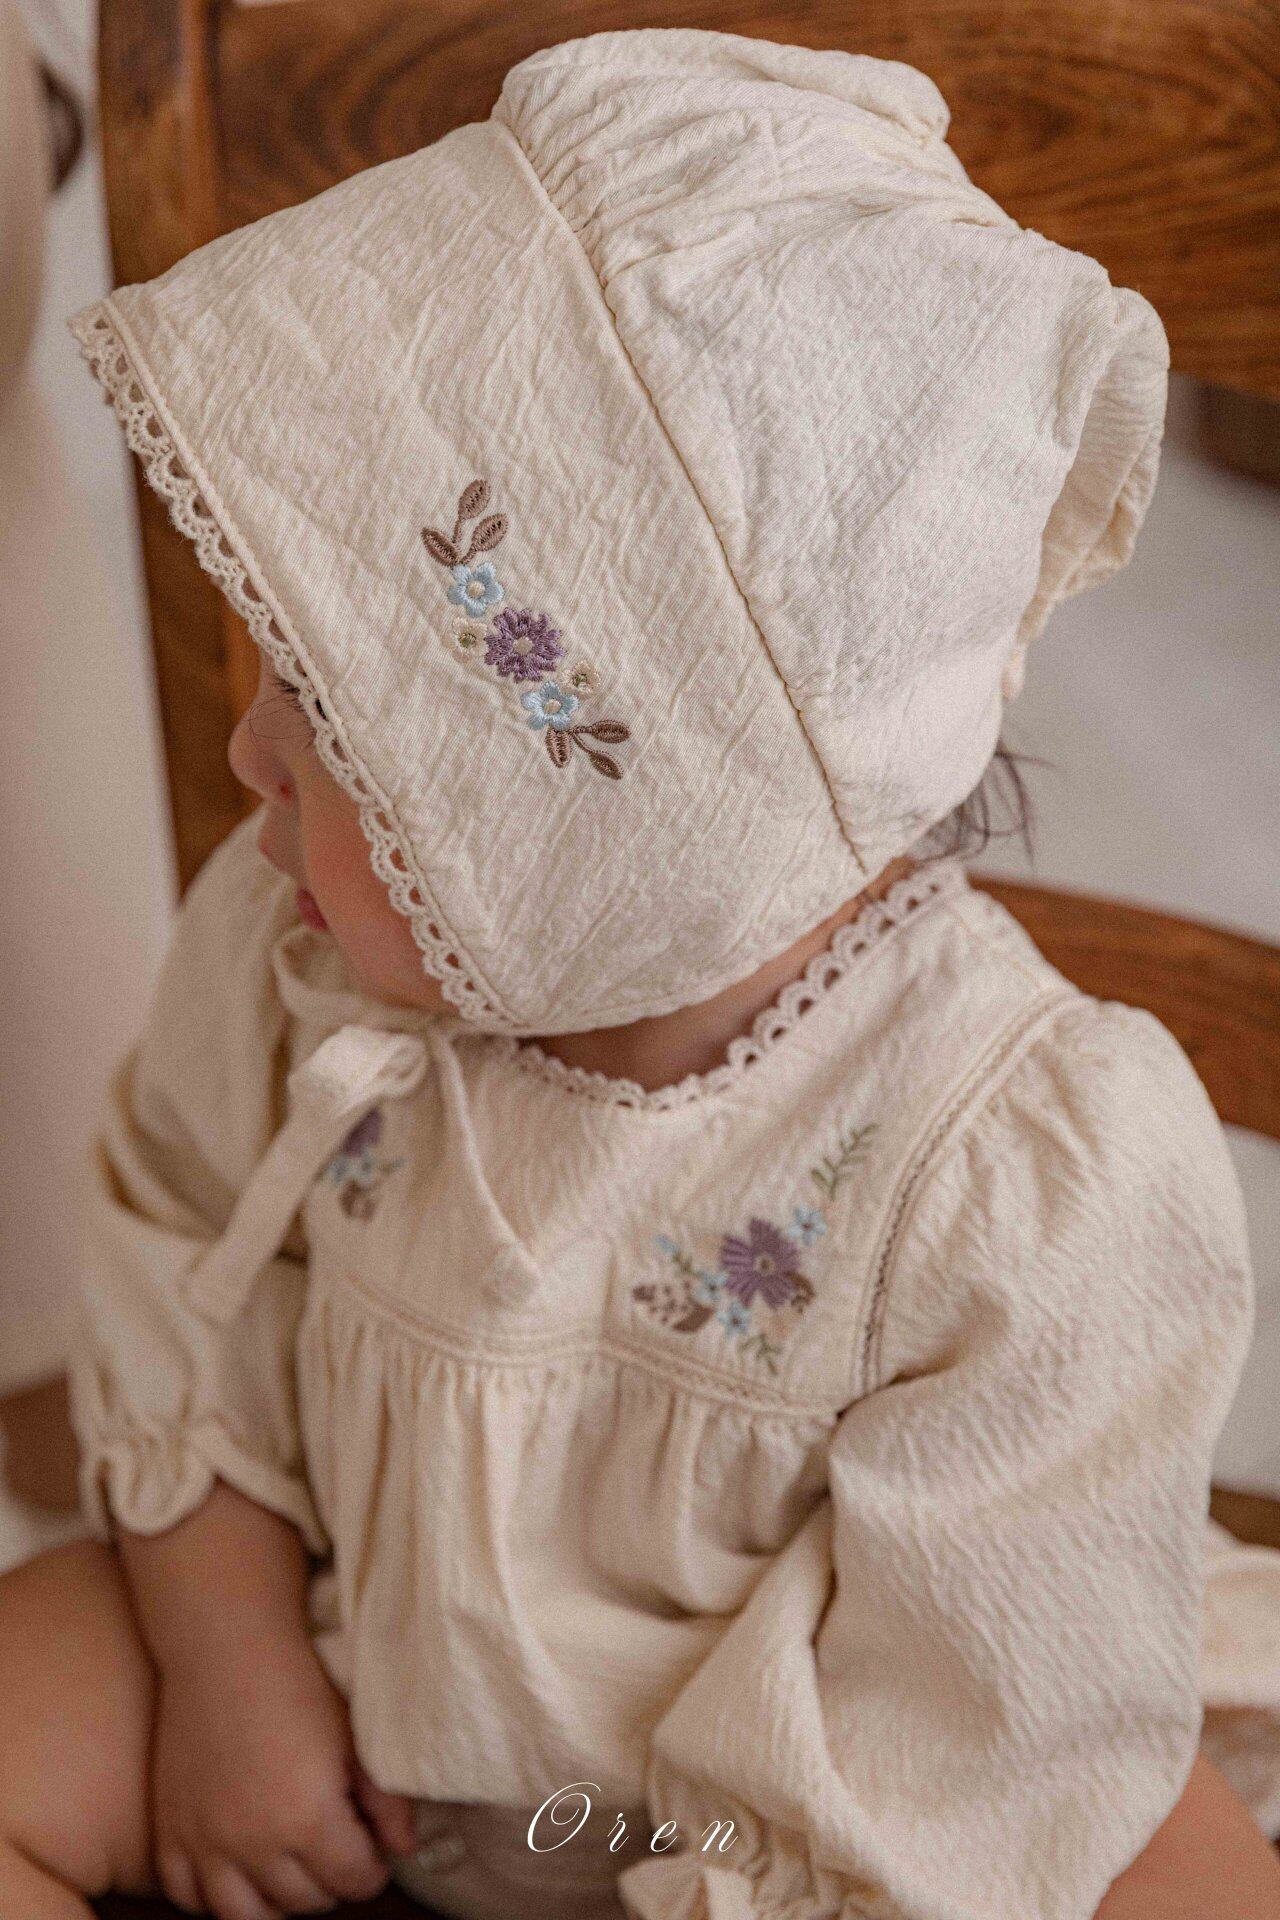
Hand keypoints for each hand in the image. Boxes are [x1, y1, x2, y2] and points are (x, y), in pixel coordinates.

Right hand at [150, 1630, 415, 1918]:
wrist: (227, 1650)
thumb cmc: (299, 1686)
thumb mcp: (357, 1737)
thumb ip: (388, 1801)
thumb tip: (403, 1850)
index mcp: (308, 1819)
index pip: (354, 1882)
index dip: (371, 1869)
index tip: (370, 1851)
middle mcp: (253, 1843)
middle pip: (305, 1902)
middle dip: (330, 1882)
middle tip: (335, 1852)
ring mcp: (205, 1843)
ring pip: (246, 1917)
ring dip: (276, 1903)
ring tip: (291, 1872)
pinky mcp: (169, 1832)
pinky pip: (186, 1898)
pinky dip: (213, 1896)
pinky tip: (237, 1874)